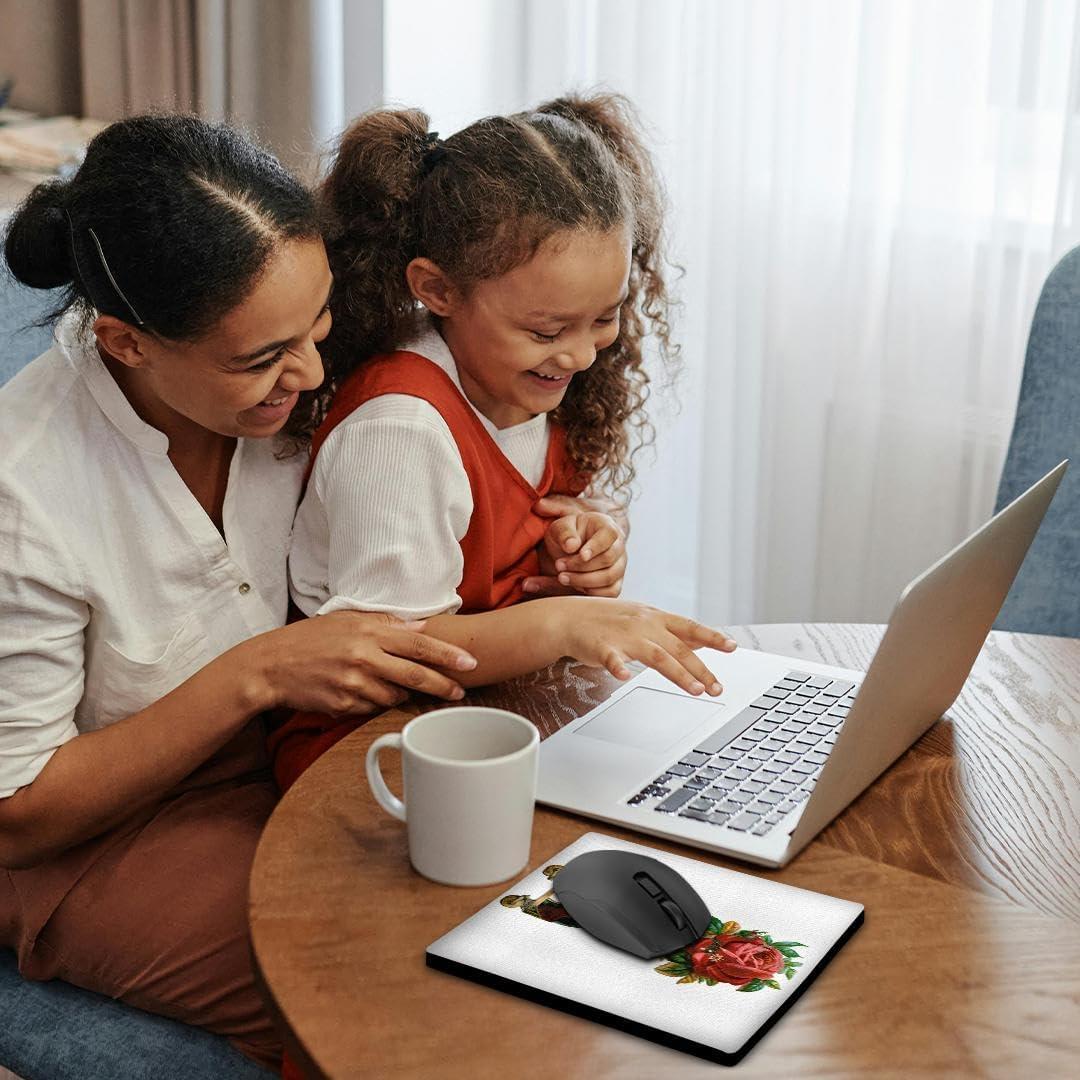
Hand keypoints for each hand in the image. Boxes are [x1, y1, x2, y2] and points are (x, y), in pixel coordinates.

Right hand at [250, 611, 477, 717]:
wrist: (271, 666)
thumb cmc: (311, 639)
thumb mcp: (347, 619)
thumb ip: (386, 623)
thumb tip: (420, 626)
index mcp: (369, 633)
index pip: (419, 644)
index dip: (447, 656)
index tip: (471, 664)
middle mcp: (364, 658)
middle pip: (416, 676)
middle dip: (444, 685)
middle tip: (461, 692)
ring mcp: (354, 684)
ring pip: (395, 696)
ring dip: (402, 694)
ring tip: (391, 684)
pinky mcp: (344, 705)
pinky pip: (372, 708)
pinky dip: (375, 702)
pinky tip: (362, 691)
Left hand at [525, 501, 626, 597]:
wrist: (568, 550)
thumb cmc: (567, 536)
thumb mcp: (559, 528)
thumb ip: (564, 533)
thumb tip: (571, 546)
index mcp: (607, 526)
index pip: (609, 535)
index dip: (596, 547)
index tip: (581, 555)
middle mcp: (618, 546)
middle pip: (607, 559)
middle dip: (580, 565)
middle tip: (559, 565)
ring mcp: (619, 566)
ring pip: (608, 578)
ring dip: (582, 580)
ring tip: (562, 577)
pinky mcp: (615, 583)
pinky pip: (610, 593)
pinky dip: (590, 592)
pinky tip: (574, 585)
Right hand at [559, 597, 737, 695]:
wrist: (570, 617)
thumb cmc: (610, 620)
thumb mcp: (645, 618)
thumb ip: (672, 631)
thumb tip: (703, 640)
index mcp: (656, 618)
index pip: (690, 627)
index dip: (712, 637)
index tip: (732, 647)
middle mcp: (644, 625)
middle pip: (678, 647)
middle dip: (700, 669)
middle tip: (717, 688)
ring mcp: (624, 636)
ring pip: (656, 655)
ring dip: (678, 673)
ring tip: (695, 690)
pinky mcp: (602, 647)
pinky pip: (610, 658)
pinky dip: (616, 667)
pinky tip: (623, 677)